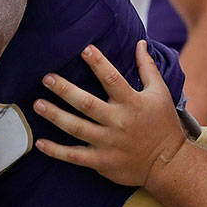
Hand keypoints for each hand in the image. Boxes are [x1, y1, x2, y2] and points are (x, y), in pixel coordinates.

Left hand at [33, 41, 186, 186]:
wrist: (169, 163)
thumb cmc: (163, 124)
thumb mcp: (160, 93)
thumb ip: (147, 68)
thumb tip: (140, 43)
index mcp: (132, 103)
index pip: (113, 79)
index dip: (99, 63)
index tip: (84, 49)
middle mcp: (118, 122)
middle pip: (87, 104)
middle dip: (65, 90)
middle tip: (47, 78)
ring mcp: (108, 143)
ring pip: (77, 128)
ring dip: (55, 116)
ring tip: (37, 104)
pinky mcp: (102, 161)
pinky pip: (75, 156)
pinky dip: (57, 151)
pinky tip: (40, 143)